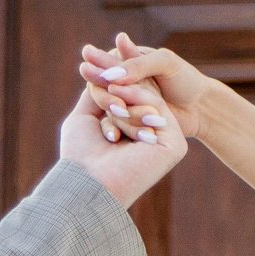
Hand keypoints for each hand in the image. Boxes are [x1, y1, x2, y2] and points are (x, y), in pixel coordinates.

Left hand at [59, 83, 184, 207]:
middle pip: (140, 98)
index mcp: (134, 137)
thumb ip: (98, 94)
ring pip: (147, 101)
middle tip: (101, 91)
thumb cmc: (80, 156)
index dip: (112, 87)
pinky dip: (137, 101)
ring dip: (122, 102)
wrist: (86, 183)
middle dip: (117, 91)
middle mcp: (152, 140)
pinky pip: (157, 108)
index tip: (94, 75)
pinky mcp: (174, 146)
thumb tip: (105, 72)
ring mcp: (165, 142)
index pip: (129, 100)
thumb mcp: (85, 117)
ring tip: (108, 115)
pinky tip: (118, 107)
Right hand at [78, 34, 217, 141]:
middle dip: (99, 83)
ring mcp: (124, 100)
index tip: (86, 64)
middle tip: (93, 84)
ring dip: (108, 104)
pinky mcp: (128, 120)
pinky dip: (113, 125)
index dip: (98, 63)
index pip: (109, 61)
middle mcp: (123, 80)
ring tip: (114, 107)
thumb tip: (112, 74)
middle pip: (103, 82)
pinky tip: (113, 132)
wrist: (200, 109)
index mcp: (129, 59)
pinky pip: (116, 121)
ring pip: (108, 102)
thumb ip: (139, 64)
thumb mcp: (165, 63)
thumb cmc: (185, 80)